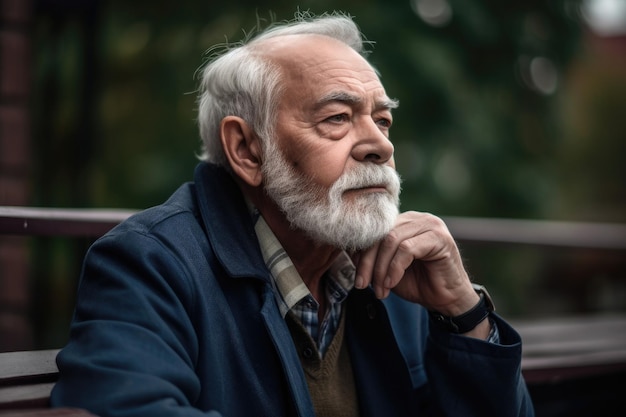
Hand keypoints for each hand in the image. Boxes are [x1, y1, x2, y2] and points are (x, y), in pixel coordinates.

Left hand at [352, 211, 479, 316]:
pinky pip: (407, 249)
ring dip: (381, 268)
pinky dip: (395, 268)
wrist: (447, 300)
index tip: (357, 278)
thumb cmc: (418, 283)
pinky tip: (392, 283)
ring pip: (391, 240)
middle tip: (363, 285)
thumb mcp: (387, 269)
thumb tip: (350, 251)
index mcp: (403, 221)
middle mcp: (416, 218)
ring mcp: (430, 224)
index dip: (361, 254)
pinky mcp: (439, 237)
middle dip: (368, 262)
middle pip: (381, 234)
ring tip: (380, 288)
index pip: (374, 231)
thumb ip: (373, 257)